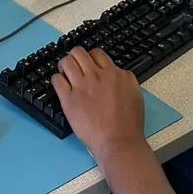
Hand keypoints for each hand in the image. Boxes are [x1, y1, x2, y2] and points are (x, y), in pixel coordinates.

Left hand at [53, 47, 144, 161]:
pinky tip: (60, 85)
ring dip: (64, 65)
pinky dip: (57, 79)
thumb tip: (118, 73)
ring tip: (65, 73)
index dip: (91, 57)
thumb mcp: (135, 94)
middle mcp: (96, 76)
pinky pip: (57, 80)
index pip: (96, 53)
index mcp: (113, 74)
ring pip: (66, 62)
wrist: (118, 141)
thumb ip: (126, 79)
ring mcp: (81, 87)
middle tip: (74, 66)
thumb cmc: (128, 123)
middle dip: (75, 57)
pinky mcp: (69, 100)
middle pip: (78, 53)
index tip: (88, 64)